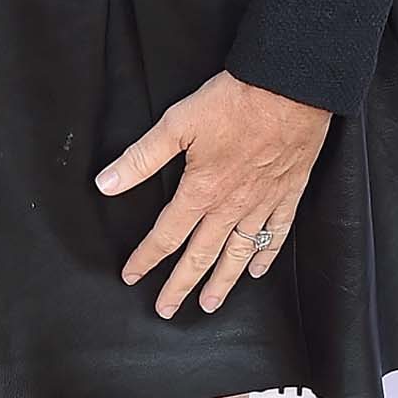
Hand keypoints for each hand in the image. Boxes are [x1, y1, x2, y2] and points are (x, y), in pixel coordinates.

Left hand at [96, 70, 329, 316]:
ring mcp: (263, 202)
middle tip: (166, 309)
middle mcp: (231, 205)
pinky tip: (258, 270)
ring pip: (238, 253)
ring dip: (222, 282)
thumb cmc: (234, 102)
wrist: (290, 88)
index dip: (146, 258)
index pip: (166, 235)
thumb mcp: (177, 125)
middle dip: (180, 285)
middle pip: (200, 255)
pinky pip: (276, 233)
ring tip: (210, 303)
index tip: (132, 276)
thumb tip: (106, 184)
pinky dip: (266, 255)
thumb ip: (140, 159)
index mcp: (201, 191)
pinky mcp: (288, 192)